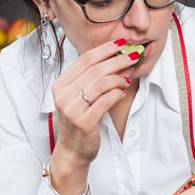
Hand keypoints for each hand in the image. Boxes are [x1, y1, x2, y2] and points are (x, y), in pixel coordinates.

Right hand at [50, 38, 135, 163]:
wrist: (73, 150)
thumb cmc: (80, 121)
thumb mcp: (80, 97)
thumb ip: (93, 79)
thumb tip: (119, 59)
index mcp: (60, 85)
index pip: (84, 60)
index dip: (104, 49)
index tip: (121, 43)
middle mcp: (63, 95)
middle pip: (94, 69)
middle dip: (117, 60)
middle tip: (134, 56)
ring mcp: (72, 109)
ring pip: (100, 83)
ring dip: (118, 78)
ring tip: (128, 78)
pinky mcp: (83, 122)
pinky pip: (105, 101)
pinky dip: (117, 94)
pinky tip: (123, 92)